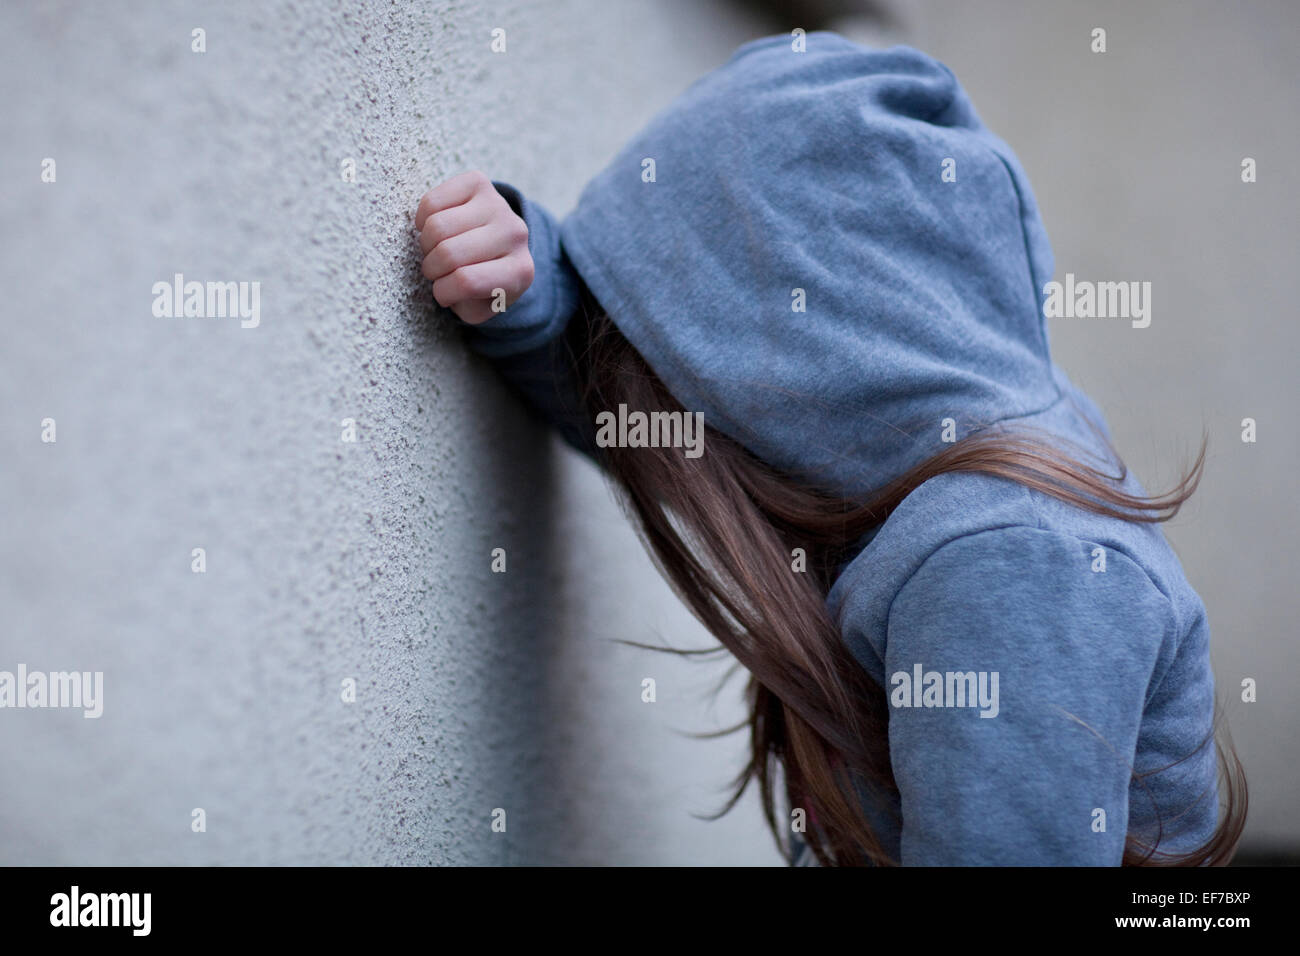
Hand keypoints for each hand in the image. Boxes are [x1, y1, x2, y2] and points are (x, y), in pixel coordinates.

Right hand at [415, 170, 533, 324]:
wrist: (501, 244)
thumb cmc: (485, 280)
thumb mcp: (481, 306)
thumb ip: (466, 306)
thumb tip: (449, 285)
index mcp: (520, 271)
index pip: (466, 281)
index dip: (443, 292)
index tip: (443, 293)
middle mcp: (515, 234)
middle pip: (449, 253)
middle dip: (431, 269)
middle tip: (436, 271)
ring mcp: (498, 205)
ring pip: (437, 227)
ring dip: (425, 245)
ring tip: (436, 250)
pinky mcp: (478, 182)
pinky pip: (432, 202)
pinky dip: (422, 220)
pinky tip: (435, 230)